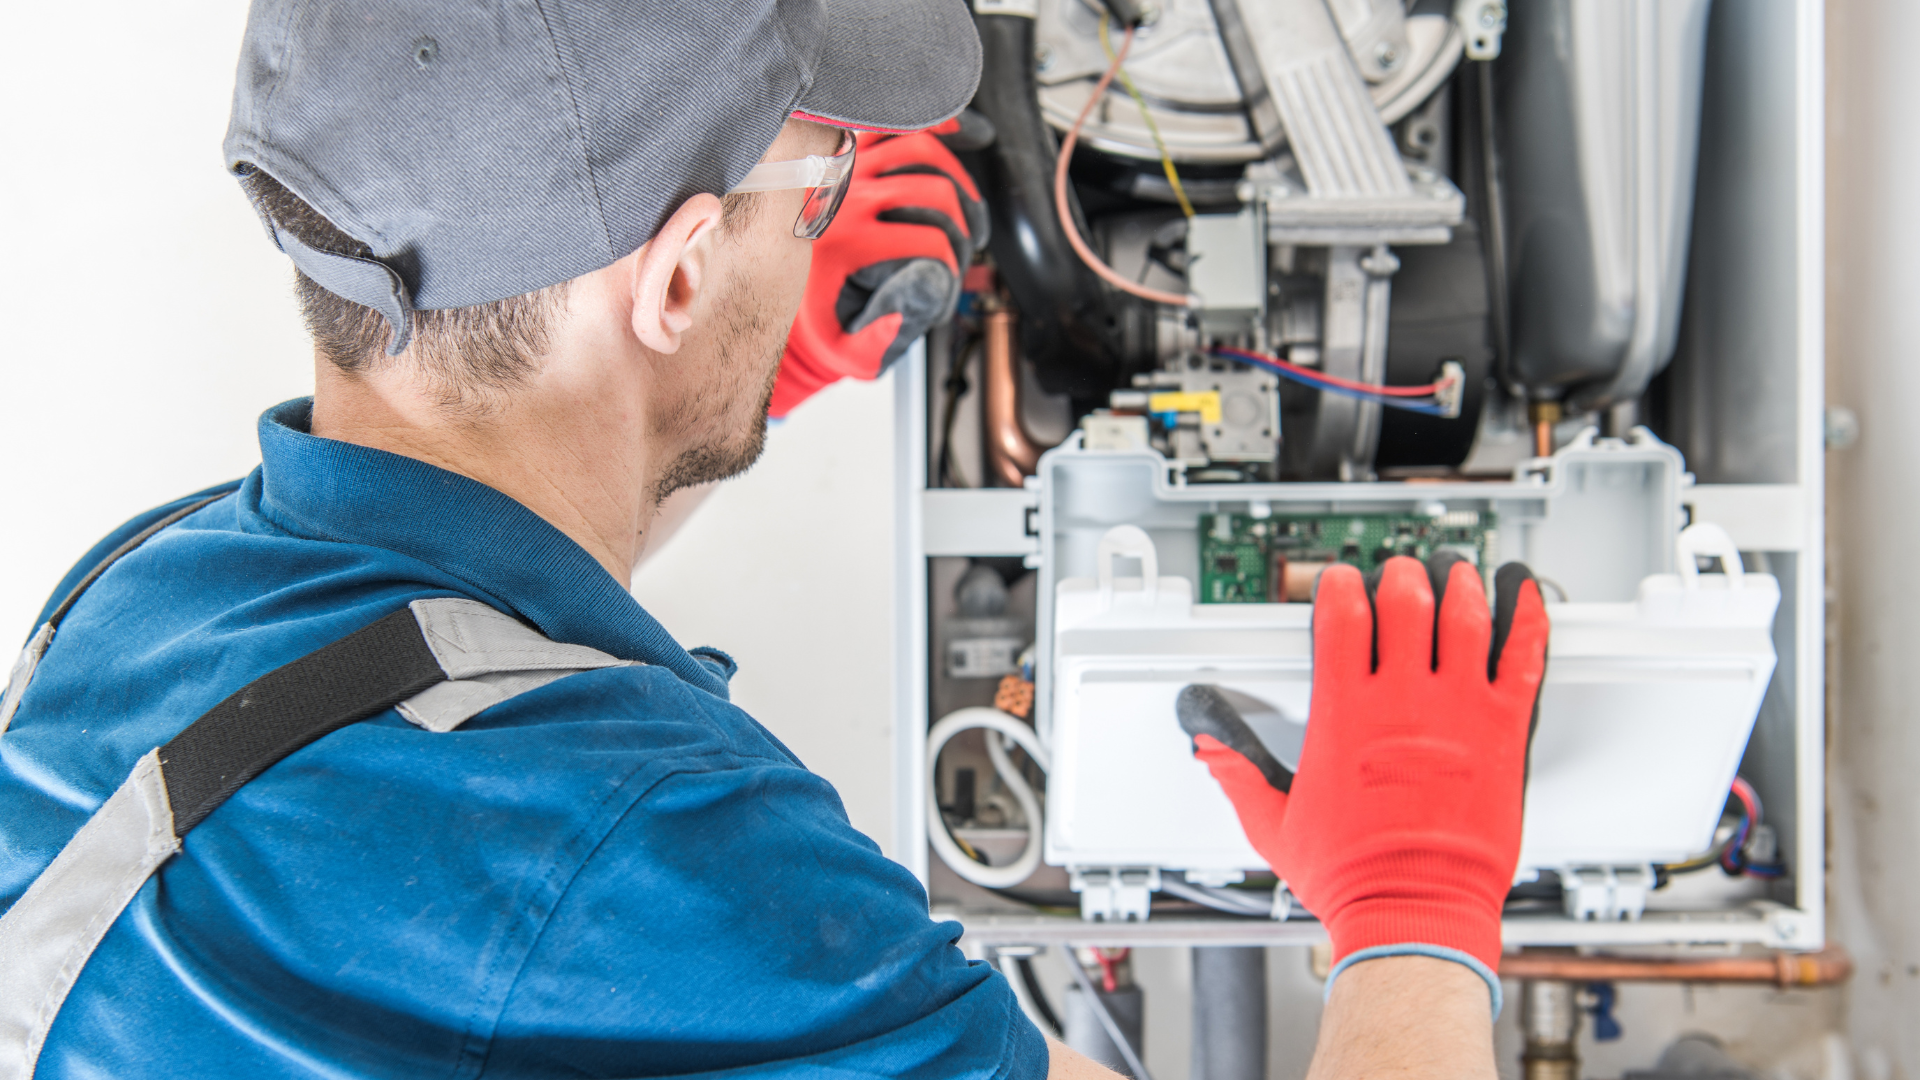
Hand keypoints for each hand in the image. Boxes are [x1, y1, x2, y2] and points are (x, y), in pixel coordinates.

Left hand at [769, 124, 987, 417]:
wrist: (770, 288)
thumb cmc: (816, 317)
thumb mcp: (845, 348)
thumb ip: (882, 340)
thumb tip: (925, 297)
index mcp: (846, 243)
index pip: (929, 241)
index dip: (953, 264)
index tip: (950, 279)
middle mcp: (844, 198)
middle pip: (934, 191)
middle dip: (961, 226)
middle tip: (964, 248)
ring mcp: (846, 167)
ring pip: (921, 148)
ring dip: (957, 178)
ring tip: (964, 210)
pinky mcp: (846, 150)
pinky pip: (893, 124)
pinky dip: (930, 125)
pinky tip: (955, 137)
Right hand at [1178, 553, 1547, 995]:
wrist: (1414, 912)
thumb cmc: (1352, 876)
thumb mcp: (1273, 824)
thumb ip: (1239, 775)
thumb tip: (1211, 751)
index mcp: (1344, 715)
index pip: (1341, 617)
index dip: (1338, 587)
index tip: (1340, 583)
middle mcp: (1401, 703)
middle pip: (1404, 602)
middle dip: (1399, 576)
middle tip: (1400, 574)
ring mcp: (1457, 712)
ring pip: (1464, 617)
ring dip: (1458, 585)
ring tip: (1454, 573)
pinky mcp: (1503, 733)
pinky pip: (1523, 659)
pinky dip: (1526, 619)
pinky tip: (1524, 596)